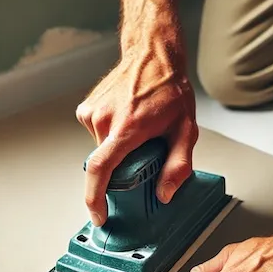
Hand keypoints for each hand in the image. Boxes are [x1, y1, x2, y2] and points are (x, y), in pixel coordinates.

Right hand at [76, 49, 197, 226]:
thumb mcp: (186, 130)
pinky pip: (97, 136)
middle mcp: (104, 120)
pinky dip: (110, 137)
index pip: (101, 170)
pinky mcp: (86, 109)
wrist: (153, 55)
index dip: (95, 198)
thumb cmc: (170, 90)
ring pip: (102, 150)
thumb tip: (165, 194)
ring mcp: (92, 113)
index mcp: (128, 128)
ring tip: (137, 129)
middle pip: (106, 164)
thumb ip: (178, 165)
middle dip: (122, 168)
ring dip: (118, 150)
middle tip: (142, 150)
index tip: (98, 216)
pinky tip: (126, 120)